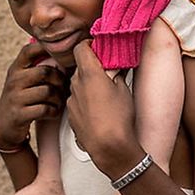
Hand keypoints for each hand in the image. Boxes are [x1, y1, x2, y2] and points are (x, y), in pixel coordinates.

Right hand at [0, 43, 68, 148]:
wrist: (4, 127)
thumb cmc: (21, 100)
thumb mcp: (23, 81)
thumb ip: (38, 68)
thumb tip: (66, 57)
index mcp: (16, 69)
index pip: (29, 50)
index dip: (46, 48)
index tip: (60, 54)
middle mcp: (14, 81)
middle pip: (45, 72)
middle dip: (60, 80)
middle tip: (64, 88)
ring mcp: (15, 98)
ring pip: (47, 91)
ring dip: (58, 98)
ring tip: (59, 102)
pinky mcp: (19, 115)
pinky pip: (44, 109)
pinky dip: (53, 111)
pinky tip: (53, 112)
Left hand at [66, 41, 143, 179]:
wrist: (109, 149)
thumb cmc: (119, 118)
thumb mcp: (124, 90)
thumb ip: (117, 73)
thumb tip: (117, 66)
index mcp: (89, 74)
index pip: (80, 48)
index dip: (89, 45)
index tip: (98, 49)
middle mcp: (76, 85)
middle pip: (80, 67)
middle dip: (91, 67)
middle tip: (107, 72)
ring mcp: (71, 101)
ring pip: (78, 85)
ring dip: (88, 85)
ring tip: (105, 95)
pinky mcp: (70, 115)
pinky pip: (77, 101)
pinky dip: (85, 101)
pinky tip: (98, 111)